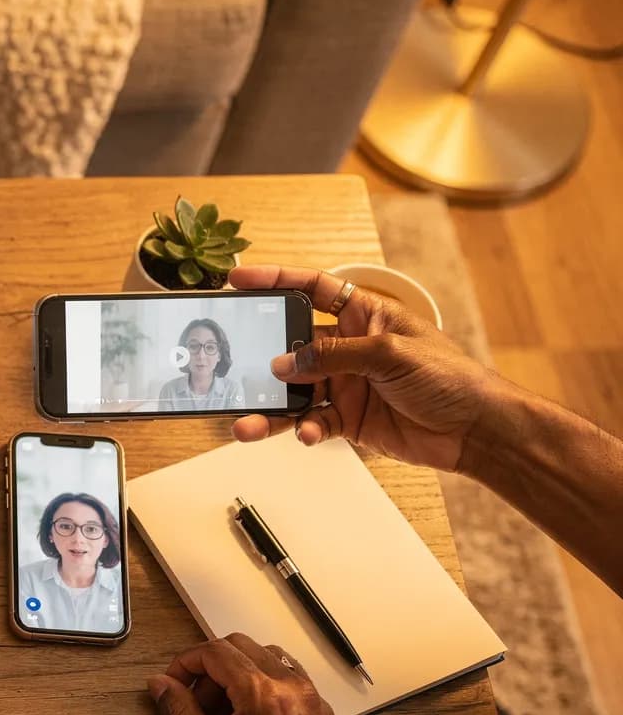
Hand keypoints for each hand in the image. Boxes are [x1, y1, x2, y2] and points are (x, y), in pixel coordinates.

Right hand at [147, 634, 352, 714]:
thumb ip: (180, 714)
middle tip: (194, 700)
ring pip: (267, 657)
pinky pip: (288, 677)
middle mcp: (292, 686)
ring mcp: (312, 698)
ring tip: (221, 711)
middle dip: (210, 666)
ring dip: (237, 672)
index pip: (216, 651)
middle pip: (242, 646)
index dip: (185, 663)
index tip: (172, 685)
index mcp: (262, 694)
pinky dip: (262, 683)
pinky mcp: (322, 713)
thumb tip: (159, 684)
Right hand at [228, 264, 515, 471]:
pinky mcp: (350, 419)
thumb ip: (333, 355)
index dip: (276, 281)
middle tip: (239, 366)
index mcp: (364, 316)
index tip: (240, 281)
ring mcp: (348, 384)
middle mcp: (351, 348)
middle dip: (265, 357)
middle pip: (294, 346)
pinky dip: (303, 429)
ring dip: (272, 407)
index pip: (313, 289)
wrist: (475, 429)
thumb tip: (285, 365)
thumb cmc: (450, 378)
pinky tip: (307, 433)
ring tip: (248, 423)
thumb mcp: (390, 353)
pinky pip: (313, 422)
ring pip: (296, 392)